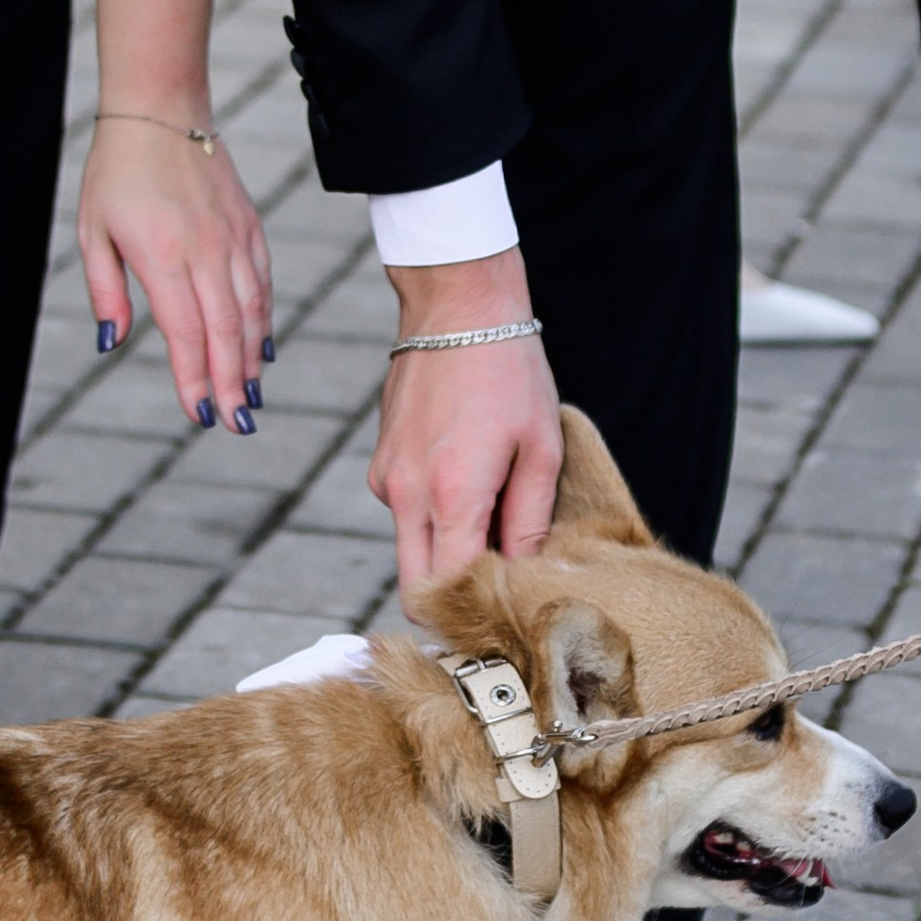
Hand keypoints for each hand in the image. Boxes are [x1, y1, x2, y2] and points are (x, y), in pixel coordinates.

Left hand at [79, 110, 272, 430]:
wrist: (160, 110)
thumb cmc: (116, 171)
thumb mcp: (92, 230)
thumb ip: (106, 290)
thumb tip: (111, 343)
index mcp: (162, 255)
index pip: (185, 331)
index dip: (194, 377)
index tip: (198, 413)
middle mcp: (205, 250)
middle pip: (225, 331)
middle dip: (232, 383)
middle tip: (235, 423)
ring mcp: (232, 237)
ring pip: (251, 310)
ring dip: (252, 358)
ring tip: (250, 396)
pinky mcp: (249, 224)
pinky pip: (262, 281)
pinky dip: (264, 318)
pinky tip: (263, 346)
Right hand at [370, 251, 566, 597]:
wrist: (457, 305)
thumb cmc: (508, 370)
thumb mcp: (539, 447)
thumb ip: (529, 521)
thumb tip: (525, 574)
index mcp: (450, 495)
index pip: (444, 590)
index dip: (470, 612)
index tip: (501, 615)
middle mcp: (406, 494)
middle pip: (416, 583)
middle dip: (451, 595)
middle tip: (496, 587)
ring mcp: (386, 477)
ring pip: (411, 547)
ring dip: (444, 548)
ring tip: (491, 508)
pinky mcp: (381, 461)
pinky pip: (405, 511)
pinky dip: (432, 512)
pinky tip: (466, 473)